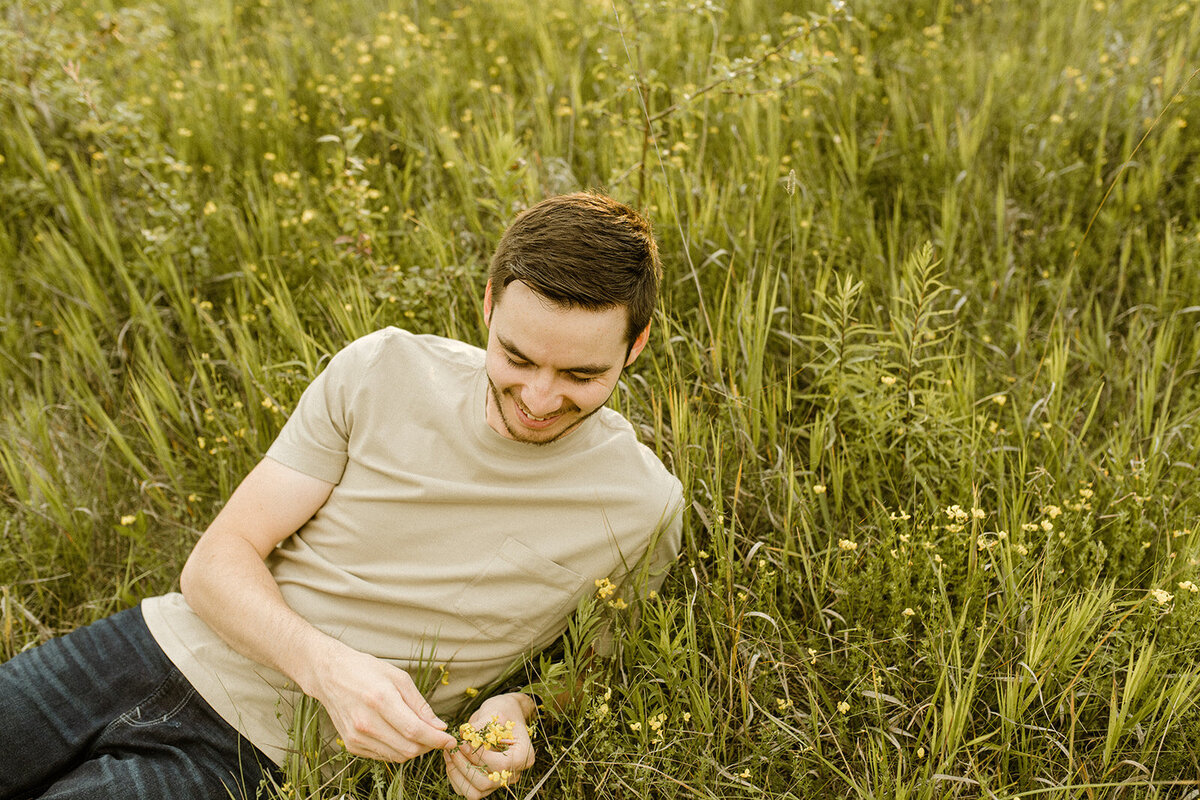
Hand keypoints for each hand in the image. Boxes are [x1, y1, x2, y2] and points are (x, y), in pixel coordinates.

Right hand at [304, 642, 458, 762]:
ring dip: (415, 749)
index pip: (415, 730)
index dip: (436, 739)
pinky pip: (383, 755)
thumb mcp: (398, 677)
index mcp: (380, 700)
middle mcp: (366, 722)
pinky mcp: (351, 745)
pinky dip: (397, 749)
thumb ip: (420, 705)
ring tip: (420, 734)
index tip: (451, 740)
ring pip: (397, 756)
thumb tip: (439, 726)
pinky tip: (400, 734)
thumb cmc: (366, 670)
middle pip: (408, 748)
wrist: (329, 675)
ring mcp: (356, 736)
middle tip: (437, 735)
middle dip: (429, 745)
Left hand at [443, 693, 536, 798]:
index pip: (500, 765)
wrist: (506, 715)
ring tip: (450, 754)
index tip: (464, 743)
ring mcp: (500, 781)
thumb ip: (480, 726)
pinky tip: (452, 760)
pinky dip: (456, 778)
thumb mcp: (494, 713)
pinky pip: (468, 790)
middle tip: (453, 748)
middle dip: (465, 766)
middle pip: (486, 783)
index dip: (478, 756)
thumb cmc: (504, 712)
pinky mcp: (487, 783)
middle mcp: (513, 773)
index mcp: (522, 756)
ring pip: (475, 792)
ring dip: (458, 775)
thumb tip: (463, 734)